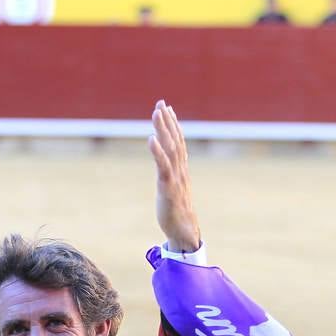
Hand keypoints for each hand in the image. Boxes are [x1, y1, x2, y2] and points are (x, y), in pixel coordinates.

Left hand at [149, 100, 200, 251]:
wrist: (184, 232)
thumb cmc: (177, 212)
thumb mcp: (173, 189)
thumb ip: (170, 176)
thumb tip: (165, 167)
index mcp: (181, 170)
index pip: (178, 142)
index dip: (173, 124)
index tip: (166, 108)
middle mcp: (180, 170)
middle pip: (174, 141)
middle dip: (167, 121)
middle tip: (160, 103)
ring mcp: (175, 178)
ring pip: (170, 149)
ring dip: (163, 130)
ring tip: (157, 113)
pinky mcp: (169, 188)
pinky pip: (164, 167)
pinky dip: (158, 153)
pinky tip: (151, 140)